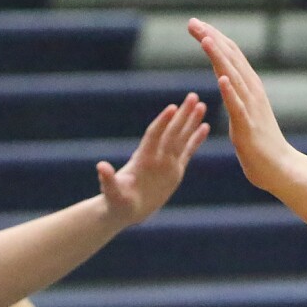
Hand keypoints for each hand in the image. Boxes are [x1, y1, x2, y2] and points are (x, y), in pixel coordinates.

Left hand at [98, 92, 208, 226]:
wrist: (125, 209)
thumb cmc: (116, 202)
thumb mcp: (111, 192)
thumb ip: (108, 179)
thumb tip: (101, 166)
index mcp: (142, 160)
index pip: (153, 137)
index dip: (161, 123)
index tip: (172, 108)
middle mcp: (155, 157)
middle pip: (170, 132)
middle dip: (182, 115)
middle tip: (192, 96)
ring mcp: (166, 162)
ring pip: (180, 138)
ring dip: (191, 122)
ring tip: (201, 105)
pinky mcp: (174, 170)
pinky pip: (187, 152)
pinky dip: (195, 140)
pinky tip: (205, 126)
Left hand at [188, 18, 299, 192]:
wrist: (279, 167)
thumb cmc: (260, 143)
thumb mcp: (244, 111)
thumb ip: (235, 93)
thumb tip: (224, 76)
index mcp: (249, 86)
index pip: (229, 55)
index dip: (212, 37)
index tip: (195, 24)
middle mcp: (251, 91)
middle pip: (230, 58)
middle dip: (210, 38)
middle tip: (192, 22)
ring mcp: (251, 107)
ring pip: (233, 76)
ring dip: (218, 56)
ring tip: (204, 39)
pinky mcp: (248, 126)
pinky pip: (237, 105)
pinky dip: (230, 90)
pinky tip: (221, 77)